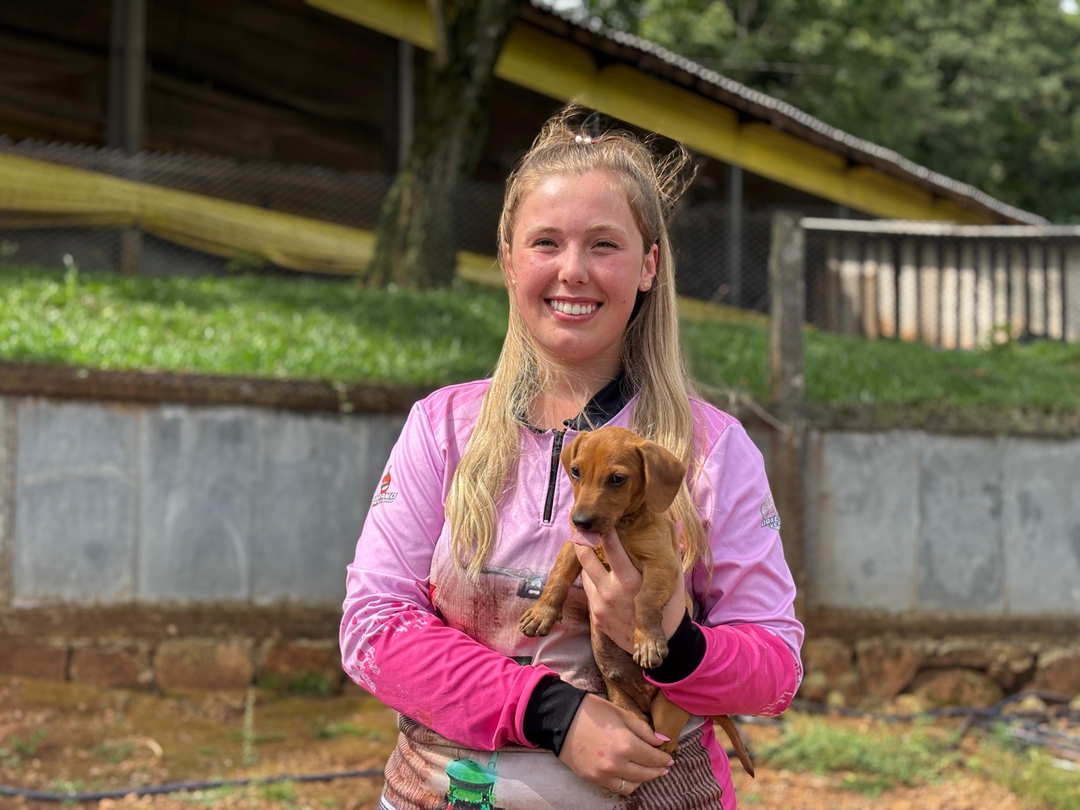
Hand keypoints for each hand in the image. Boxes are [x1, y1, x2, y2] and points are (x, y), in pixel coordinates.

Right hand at [557, 693, 672, 793]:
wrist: (561, 718)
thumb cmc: (592, 711)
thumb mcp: (621, 714)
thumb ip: (644, 729)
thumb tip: (662, 741)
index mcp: (626, 744)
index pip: (653, 758)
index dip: (664, 759)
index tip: (669, 757)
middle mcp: (617, 764)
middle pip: (646, 774)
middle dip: (658, 770)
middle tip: (664, 766)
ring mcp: (604, 774)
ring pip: (632, 786)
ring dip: (643, 779)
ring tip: (646, 771)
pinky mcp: (593, 779)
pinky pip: (616, 787)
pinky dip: (626, 782)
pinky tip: (629, 774)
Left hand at [575, 530, 687, 654]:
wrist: (661, 645)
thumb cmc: (669, 608)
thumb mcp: (672, 580)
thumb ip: (670, 551)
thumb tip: (674, 522)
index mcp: (631, 581)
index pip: (611, 546)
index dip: (603, 528)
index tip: (598, 517)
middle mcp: (611, 592)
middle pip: (585, 556)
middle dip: (581, 539)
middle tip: (579, 525)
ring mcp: (600, 605)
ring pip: (585, 572)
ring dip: (587, 561)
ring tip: (588, 547)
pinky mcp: (596, 616)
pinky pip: (589, 591)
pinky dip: (593, 581)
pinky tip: (599, 575)